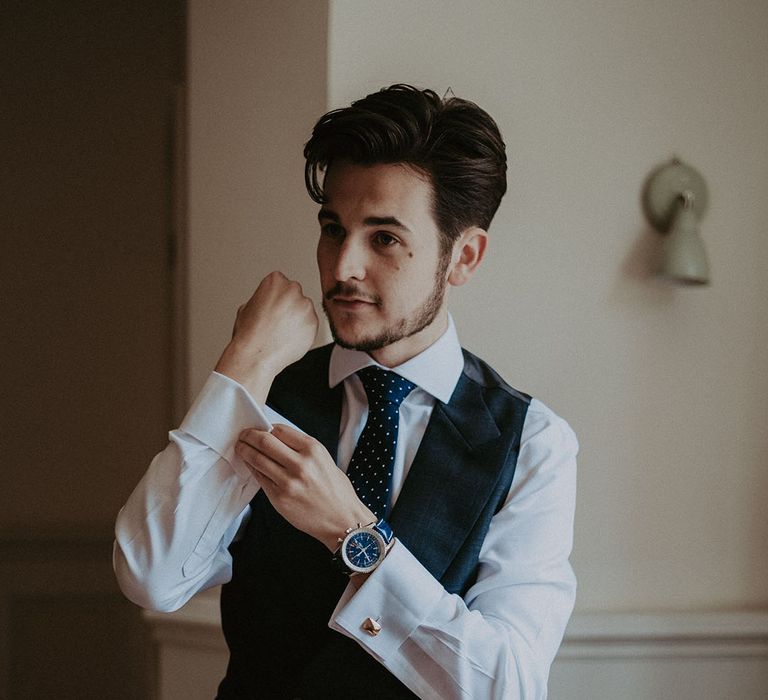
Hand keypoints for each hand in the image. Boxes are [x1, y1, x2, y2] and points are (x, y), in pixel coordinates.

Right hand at [215, 272, 317, 402]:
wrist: (255, 356)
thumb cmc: (248, 334)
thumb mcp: (247, 306)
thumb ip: (263, 298)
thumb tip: (270, 300)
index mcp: (275, 281)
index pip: (280, 283)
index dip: (274, 296)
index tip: (270, 306)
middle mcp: (293, 290)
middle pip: (294, 294)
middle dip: (288, 305)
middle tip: (276, 320)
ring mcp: (306, 307)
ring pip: (304, 309)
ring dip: (297, 318)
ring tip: (281, 331)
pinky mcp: (314, 323)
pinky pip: (310, 324)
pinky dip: (303, 330)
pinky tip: (289, 338)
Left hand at [235, 424, 374, 550]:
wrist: (342, 520)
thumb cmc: (336, 491)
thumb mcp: (324, 460)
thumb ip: (301, 448)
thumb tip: (276, 438)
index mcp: (313, 449)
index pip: (280, 430)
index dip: (266, 427)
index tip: (259, 427)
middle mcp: (300, 463)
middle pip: (264, 441)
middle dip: (249, 435)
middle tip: (244, 435)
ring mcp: (288, 481)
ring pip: (257, 458)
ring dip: (245, 451)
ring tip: (241, 448)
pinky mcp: (279, 498)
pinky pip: (259, 478)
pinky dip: (251, 468)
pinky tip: (250, 465)